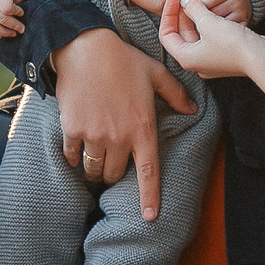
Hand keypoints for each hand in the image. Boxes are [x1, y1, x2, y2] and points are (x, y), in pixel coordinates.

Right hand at [53, 27, 193, 220]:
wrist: (84, 47)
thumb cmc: (123, 59)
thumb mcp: (155, 73)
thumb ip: (175, 94)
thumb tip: (192, 109)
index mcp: (142, 128)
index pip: (149, 172)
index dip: (149, 197)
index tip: (150, 217)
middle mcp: (119, 137)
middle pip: (115, 175)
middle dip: (114, 173)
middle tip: (112, 160)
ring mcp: (94, 135)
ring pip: (94, 169)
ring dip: (94, 169)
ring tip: (94, 156)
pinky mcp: (72, 129)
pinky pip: (73, 156)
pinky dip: (75, 156)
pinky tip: (77, 145)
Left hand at [158, 0, 264, 85]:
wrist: (264, 57)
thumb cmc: (233, 44)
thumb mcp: (208, 22)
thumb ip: (192, 8)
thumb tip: (184, 0)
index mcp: (186, 58)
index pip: (166, 33)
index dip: (168, 11)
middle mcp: (196, 60)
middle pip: (182, 29)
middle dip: (184, 6)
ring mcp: (210, 56)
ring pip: (196, 29)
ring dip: (196, 8)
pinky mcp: (224, 51)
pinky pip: (209, 31)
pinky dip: (207, 16)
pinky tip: (208, 0)